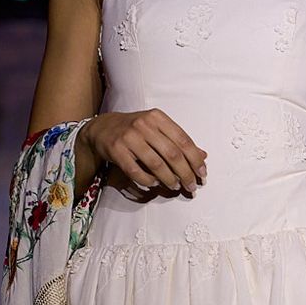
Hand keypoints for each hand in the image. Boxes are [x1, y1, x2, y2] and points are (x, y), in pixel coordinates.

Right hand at [86, 107, 206, 196]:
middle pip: (172, 154)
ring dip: (169, 179)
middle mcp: (144, 124)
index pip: (183, 140)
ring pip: (156, 164)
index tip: (202, 174)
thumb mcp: (157, 128)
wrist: (102, 127)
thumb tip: (203, 156)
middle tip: (192, 186)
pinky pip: (136, 171)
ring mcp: (129, 137)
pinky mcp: (116, 150)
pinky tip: (156, 184)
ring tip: (175, 186)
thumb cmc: (136, 129)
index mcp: (158, 117)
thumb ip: (179, 141)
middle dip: (186, 173)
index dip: (195, 160)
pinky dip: (148, 181)